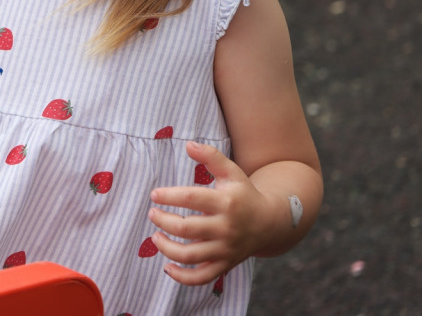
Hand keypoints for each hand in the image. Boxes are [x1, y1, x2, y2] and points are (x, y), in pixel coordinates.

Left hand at [147, 141, 269, 285]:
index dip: (169, 196)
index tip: (155, 194)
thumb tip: (188, 144)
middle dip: (163, 221)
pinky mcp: (224, 265)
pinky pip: (201, 277)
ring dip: (167, 248)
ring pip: (190, 255)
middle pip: (186, 228)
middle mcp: (225, 228)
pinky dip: (182, 277)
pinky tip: (167, 266)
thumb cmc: (243, 194)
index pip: (191, 198)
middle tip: (153, 214)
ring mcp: (225, 249)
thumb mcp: (231, 172)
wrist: (269, 223)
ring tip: (155, 237)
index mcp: (226, 202)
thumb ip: (210, 157)